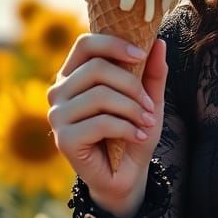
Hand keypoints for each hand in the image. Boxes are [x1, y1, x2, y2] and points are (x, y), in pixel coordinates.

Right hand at [46, 34, 167, 210]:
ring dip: (132, 109)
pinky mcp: (64, 139)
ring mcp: (57, 116)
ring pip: (100, 95)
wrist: (126, 174)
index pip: (85, 44)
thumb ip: (152, 72)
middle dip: (132, 85)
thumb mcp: (148, 100)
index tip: (141, 54)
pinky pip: (101, 122)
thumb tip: (159, 43)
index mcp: (73, 75)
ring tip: (147, 122)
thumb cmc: (132, 131)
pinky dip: (127, 128)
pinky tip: (138, 137)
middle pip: (96, 68)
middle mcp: (59, 92)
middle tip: (150, 105)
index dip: (113, 44)